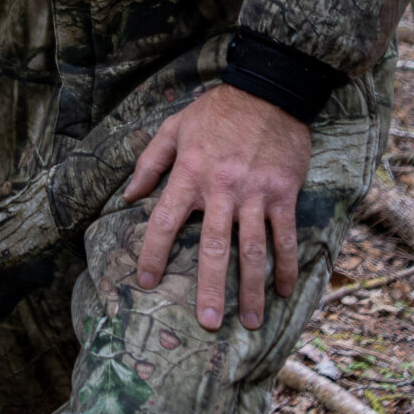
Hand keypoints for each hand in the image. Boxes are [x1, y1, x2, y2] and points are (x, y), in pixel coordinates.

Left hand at [120, 83, 312, 331]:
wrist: (268, 91)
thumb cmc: (216, 111)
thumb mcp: (174, 127)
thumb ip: (150, 162)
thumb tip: (128, 195)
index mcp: (189, 173)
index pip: (164, 220)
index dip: (152, 253)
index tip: (146, 282)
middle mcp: (220, 188)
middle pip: (213, 247)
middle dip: (210, 288)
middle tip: (209, 323)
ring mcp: (255, 193)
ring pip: (252, 249)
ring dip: (251, 288)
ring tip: (251, 322)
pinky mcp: (283, 193)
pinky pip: (284, 235)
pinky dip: (285, 264)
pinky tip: (284, 289)